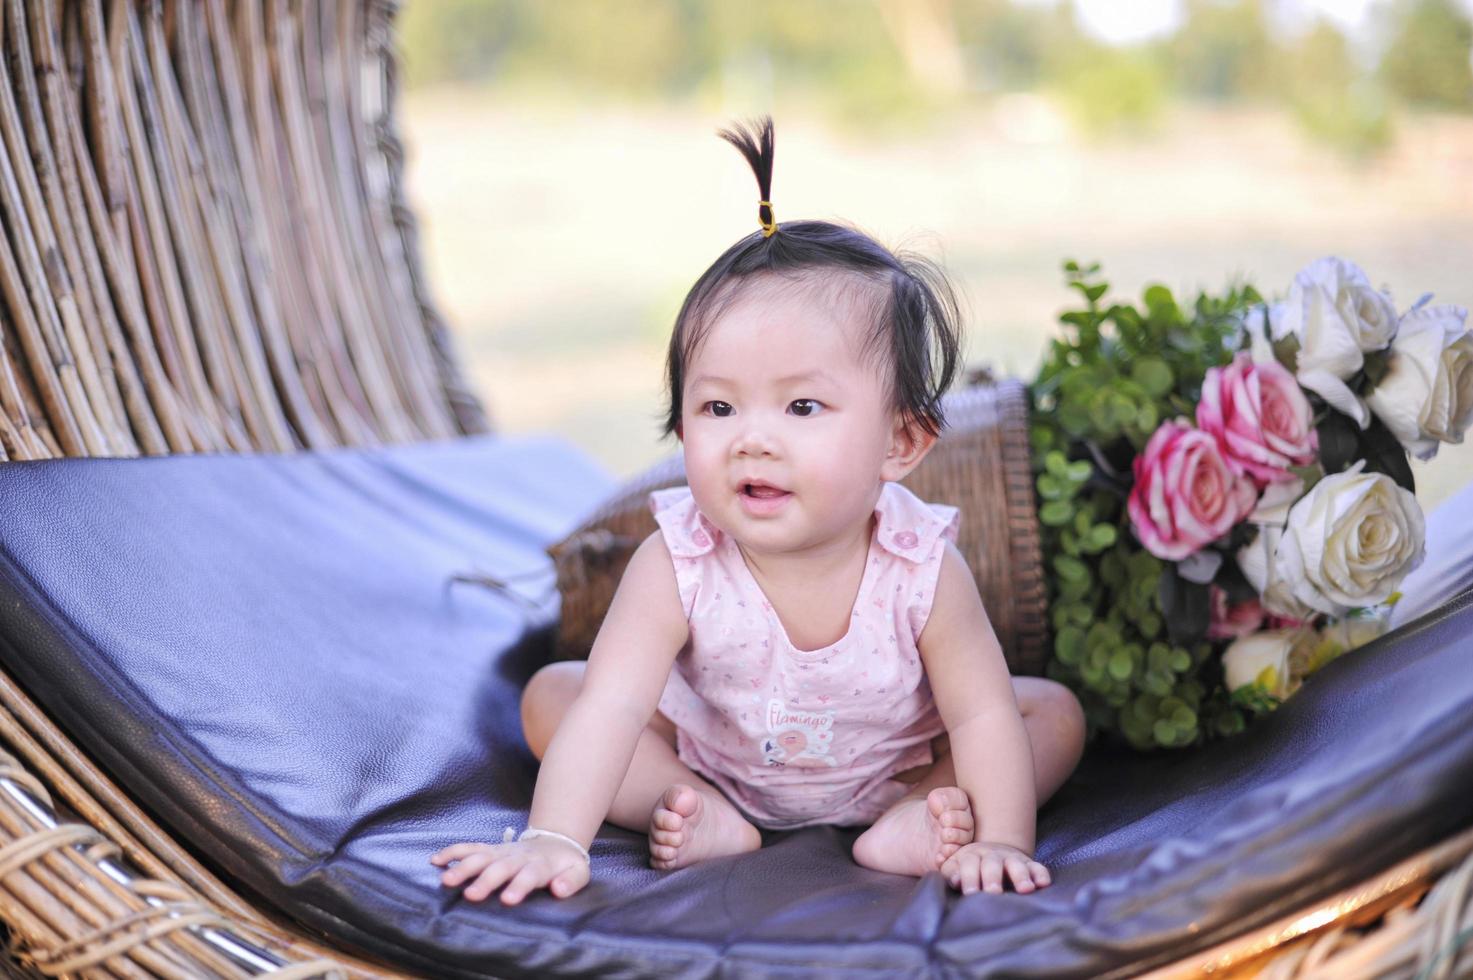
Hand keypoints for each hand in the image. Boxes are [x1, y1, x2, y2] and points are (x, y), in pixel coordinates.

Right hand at [431, 838, 589, 904]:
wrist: (556, 841)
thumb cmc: (566, 864)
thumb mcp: (579, 872)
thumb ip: (571, 881)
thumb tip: (559, 889)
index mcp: (539, 865)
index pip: (529, 875)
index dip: (518, 886)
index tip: (507, 900)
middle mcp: (517, 857)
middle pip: (500, 868)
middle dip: (485, 881)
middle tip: (470, 895)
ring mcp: (502, 852)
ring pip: (481, 857)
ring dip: (463, 867)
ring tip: (446, 881)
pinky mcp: (491, 850)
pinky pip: (470, 848)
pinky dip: (453, 852)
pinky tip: (435, 860)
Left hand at [941, 841, 1050, 894]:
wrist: (991, 853)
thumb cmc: (969, 867)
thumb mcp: (955, 867)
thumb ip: (952, 874)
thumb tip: (956, 881)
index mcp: (972, 856)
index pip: (969, 864)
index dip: (969, 877)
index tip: (970, 893)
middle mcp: (993, 856)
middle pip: (992, 864)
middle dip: (993, 877)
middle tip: (993, 892)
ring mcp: (1012, 859)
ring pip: (1017, 865)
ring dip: (1020, 876)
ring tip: (1025, 889)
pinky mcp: (1029, 865)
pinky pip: (1037, 868)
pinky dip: (1041, 874)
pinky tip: (1043, 884)